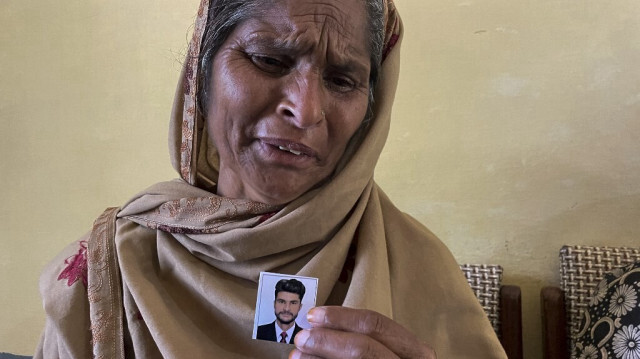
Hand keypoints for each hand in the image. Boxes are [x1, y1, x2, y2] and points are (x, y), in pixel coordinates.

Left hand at [289, 306, 435, 358]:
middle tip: (301, 338)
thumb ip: (364, 341)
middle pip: (364, 348)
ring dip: (319, 358)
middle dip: (327, 340)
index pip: (377, 325)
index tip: (313, 316)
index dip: (342, 317)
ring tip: (297, 356)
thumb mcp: (385, 354)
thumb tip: (318, 326)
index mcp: (417, 353)